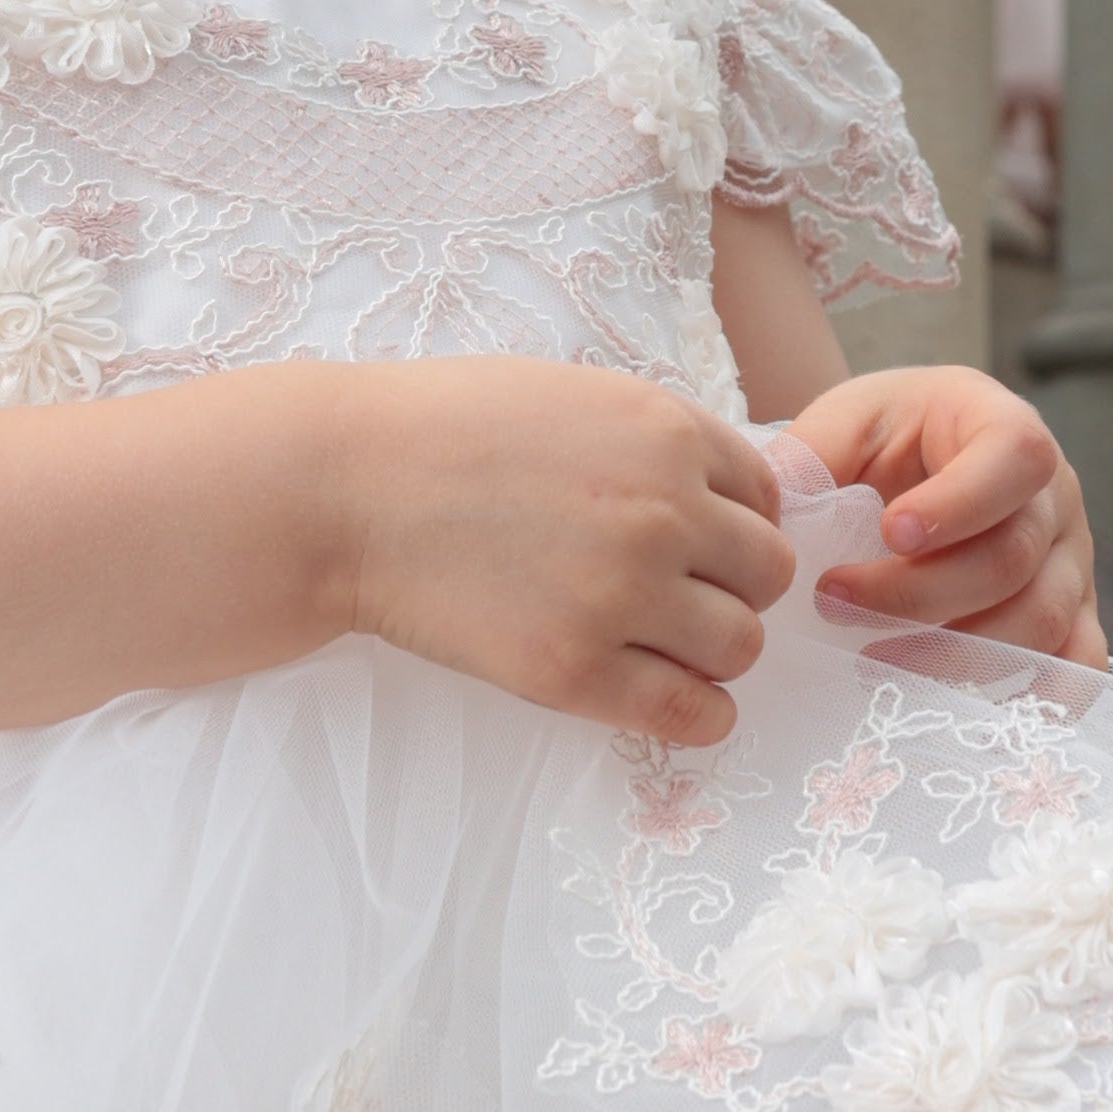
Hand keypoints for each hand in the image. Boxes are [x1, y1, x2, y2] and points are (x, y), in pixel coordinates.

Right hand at [337, 360, 794, 745]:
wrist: (344, 487)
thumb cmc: (446, 430)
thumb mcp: (573, 397)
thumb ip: (654, 440)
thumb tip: (722, 495)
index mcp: (666, 431)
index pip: (767, 496)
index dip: (738, 522)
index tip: (704, 543)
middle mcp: (662, 510)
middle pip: (768, 573)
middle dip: (736, 586)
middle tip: (685, 596)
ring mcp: (621, 593)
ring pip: (741, 644)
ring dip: (716, 650)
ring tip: (666, 645)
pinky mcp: (573, 669)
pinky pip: (688, 712)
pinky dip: (700, 715)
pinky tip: (678, 704)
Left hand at [786, 370, 1104, 666]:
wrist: (918, 466)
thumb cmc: (884, 443)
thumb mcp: (846, 424)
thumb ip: (813, 456)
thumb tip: (770, 506)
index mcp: (1005, 427)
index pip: (1014, 456)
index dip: (960, 502)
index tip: (889, 531)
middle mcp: (1055, 497)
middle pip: (1014, 557)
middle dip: (920, 594)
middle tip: (836, 601)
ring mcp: (1072, 562)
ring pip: (1041, 622)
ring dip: (954, 655)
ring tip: (871, 663)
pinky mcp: (1073, 618)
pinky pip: (1078, 668)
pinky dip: (1027, 696)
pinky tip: (953, 706)